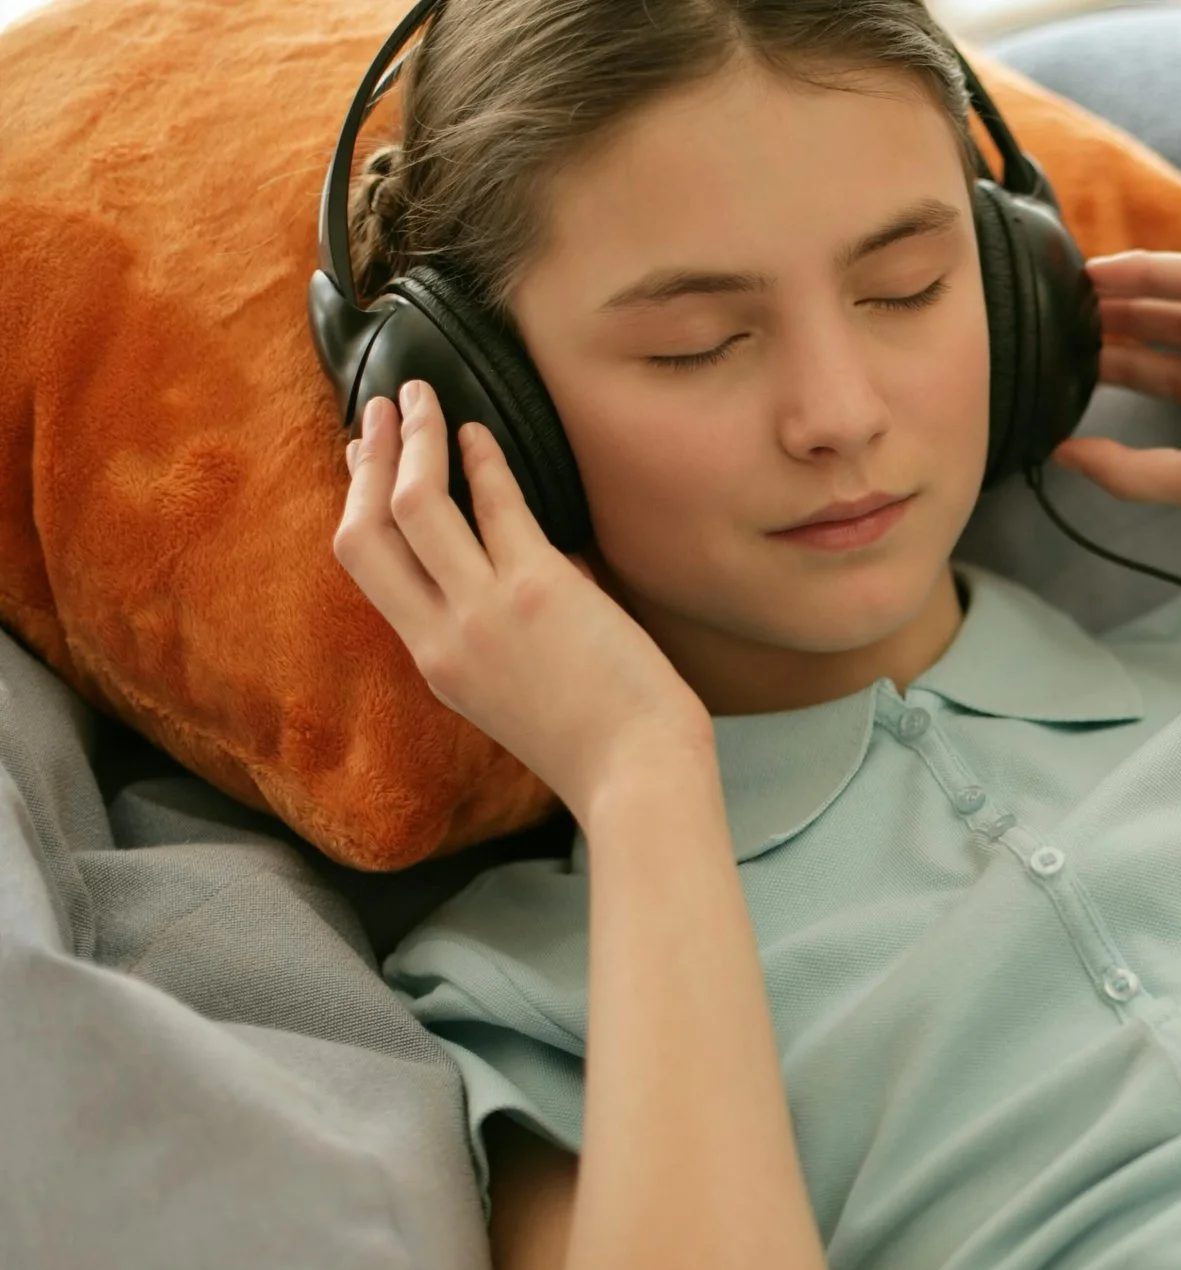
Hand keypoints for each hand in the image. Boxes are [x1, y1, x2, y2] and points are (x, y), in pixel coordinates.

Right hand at [333, 380, 710, 815]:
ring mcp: (486, 610)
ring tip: (419, 395)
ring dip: (415, 437)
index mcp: (433, 661)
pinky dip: (484, 461)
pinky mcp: (541, 589)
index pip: (366, 567)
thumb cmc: (594, 741)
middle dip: (365, 459)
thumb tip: (504, 563)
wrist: (638, 776)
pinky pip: (499, 505)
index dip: (353, 501)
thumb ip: (487, 633)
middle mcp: (443, 634)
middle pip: (365, 529)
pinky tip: (482, 433)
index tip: (357, 458)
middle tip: (375, 408)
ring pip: (417, 502)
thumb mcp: (510, 693)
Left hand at [1051, 251, 1180, 565]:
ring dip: (1132, 294)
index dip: (1129, 370)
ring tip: (1077, 290)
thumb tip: (1063, 456)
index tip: (1077, 365)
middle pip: (1180, 338)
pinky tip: (1109, 271)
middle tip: (1068, 320)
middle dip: (1125, 328)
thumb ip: (1129, 471)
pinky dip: (1155, 269)